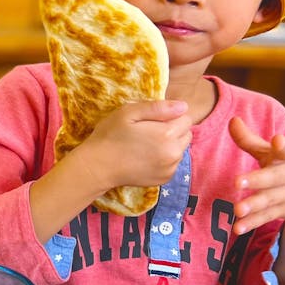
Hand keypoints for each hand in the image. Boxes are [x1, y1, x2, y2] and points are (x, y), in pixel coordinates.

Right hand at [76, 100, 192, 191]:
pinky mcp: (164, 179)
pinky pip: (173, 163)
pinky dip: (164, 159)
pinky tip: (146, 157)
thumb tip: (183, 106)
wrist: (98, 166)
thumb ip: (157, 107)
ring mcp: (170, 168)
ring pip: (180, 149)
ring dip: (169, 145)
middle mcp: (174, 153)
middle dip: (173, 130)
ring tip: (146, 145)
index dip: (170, 116)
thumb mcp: (128, 113)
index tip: (151, 120)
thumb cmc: (110, 136)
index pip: (186, 118)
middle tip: (148, 132)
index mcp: (167, 134)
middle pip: (186, 134)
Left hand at [228, 116, 284, 234]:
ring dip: (253, 205)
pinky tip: (237, 228)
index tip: (277, 140)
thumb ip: (249, 139)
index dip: (282, 145)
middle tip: (238, 181)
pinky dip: (252, 223)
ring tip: (237, 209)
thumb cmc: (282, 165)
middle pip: (274, 177)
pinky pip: (266, 218)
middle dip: (258, 179)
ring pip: (269, 200)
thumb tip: (232, 120)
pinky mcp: (283, 211)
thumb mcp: (270, 152)